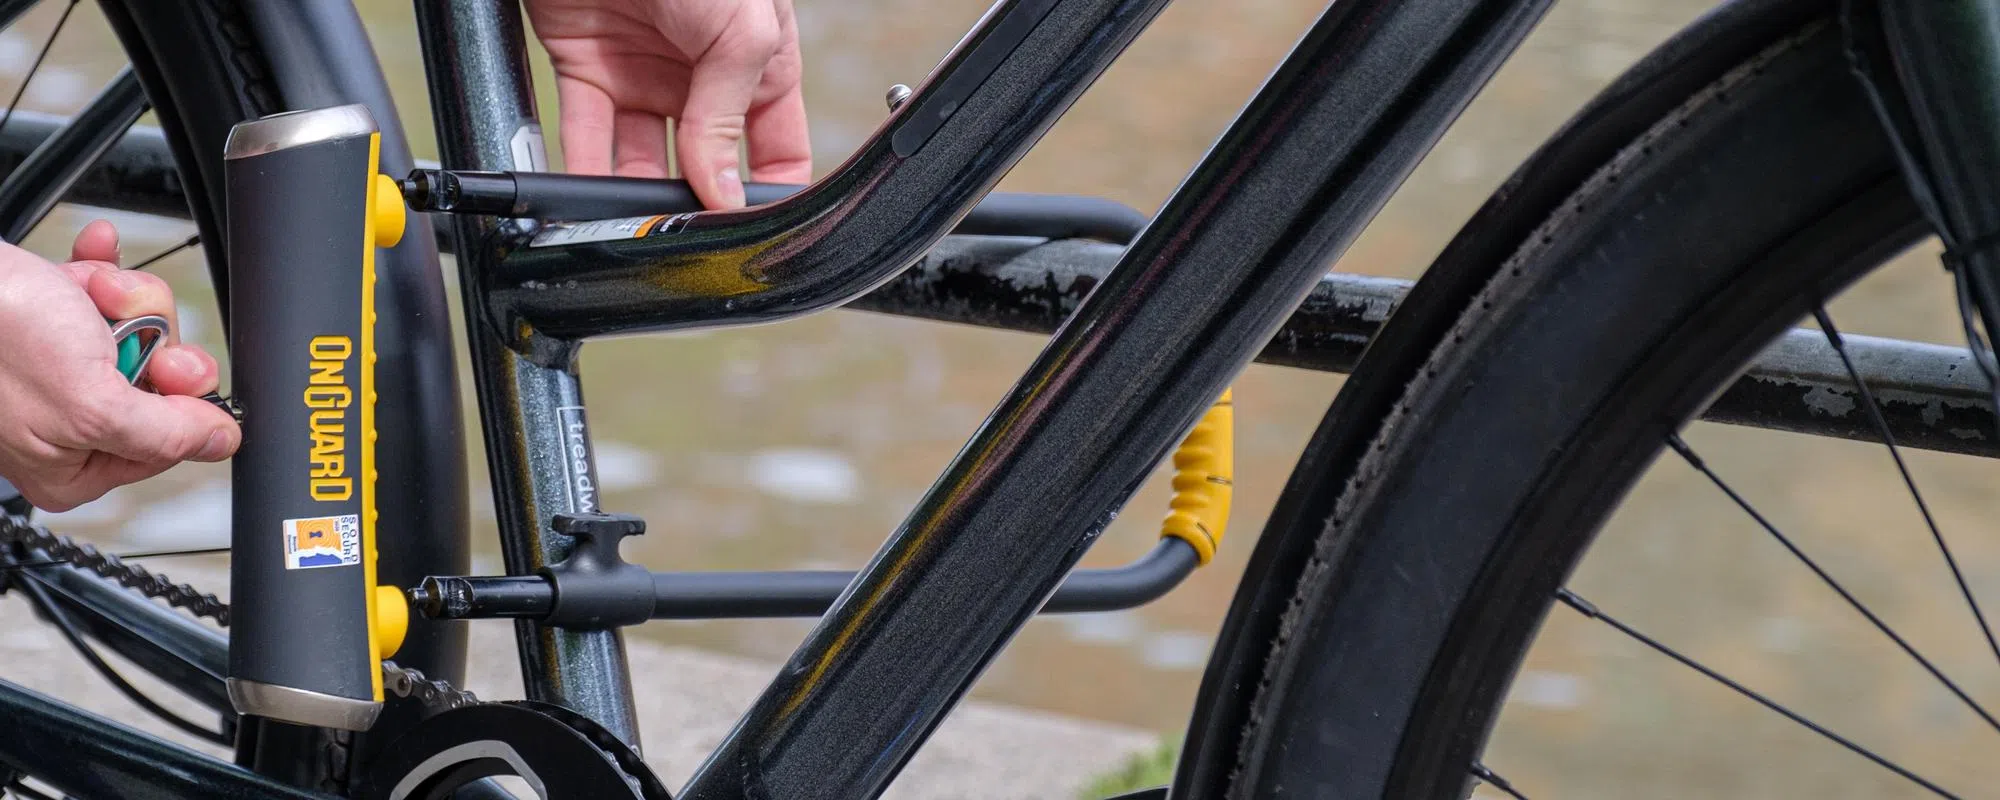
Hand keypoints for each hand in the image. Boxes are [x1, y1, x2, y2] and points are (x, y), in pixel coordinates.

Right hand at [0, 221, 236, 510]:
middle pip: (160, 382)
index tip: (168, 374)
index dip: (179, 401)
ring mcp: (57, 369)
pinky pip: (105, 294)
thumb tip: (221, 443)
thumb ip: (165, 432)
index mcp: (72, 469)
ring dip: (121, 300)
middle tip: (121, 329)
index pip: (169, 444)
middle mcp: (65, 424)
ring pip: (139, 331)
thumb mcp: (93, 405)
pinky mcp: (49, 321)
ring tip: (84, 295)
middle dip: (149, 338)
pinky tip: (94, 261)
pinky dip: (102, 273)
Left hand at [525, 0, 811, 208]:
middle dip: (697, 204)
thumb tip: (724, 191)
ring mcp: (644, 73)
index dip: (767, 193)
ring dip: (636, 198)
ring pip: (641, 158)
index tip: (754, 232)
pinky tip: (588, 200)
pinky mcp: (586, 66)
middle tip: (689, 236)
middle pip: (705, 163)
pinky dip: (582, 170)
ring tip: (636, 227)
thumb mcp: (743, 30)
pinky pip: (586, 133)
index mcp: (759, 62)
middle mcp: (702, 74)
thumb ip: (730, 116)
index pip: (774, 148)